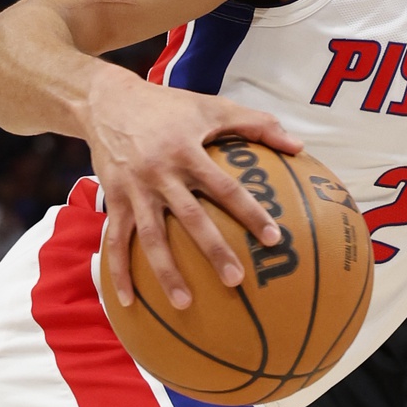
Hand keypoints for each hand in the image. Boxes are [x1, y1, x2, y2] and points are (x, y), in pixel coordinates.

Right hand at [85, 68, 302, 309]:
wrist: (107, 101)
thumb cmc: (169, 106)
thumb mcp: (212, 107)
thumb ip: (257, 124)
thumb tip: (300, 146)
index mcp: (187, 151)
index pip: (225, 187)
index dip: (250, 212)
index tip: (273, 239)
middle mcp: (160, 174)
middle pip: (190, 218)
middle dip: (213, 251)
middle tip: (236, 280)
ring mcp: (134, 190)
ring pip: (151, 237)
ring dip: (166, 273)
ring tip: (184, 304)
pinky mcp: (112, 200)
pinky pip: (115, 241)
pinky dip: (117, 272)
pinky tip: (127, 301)